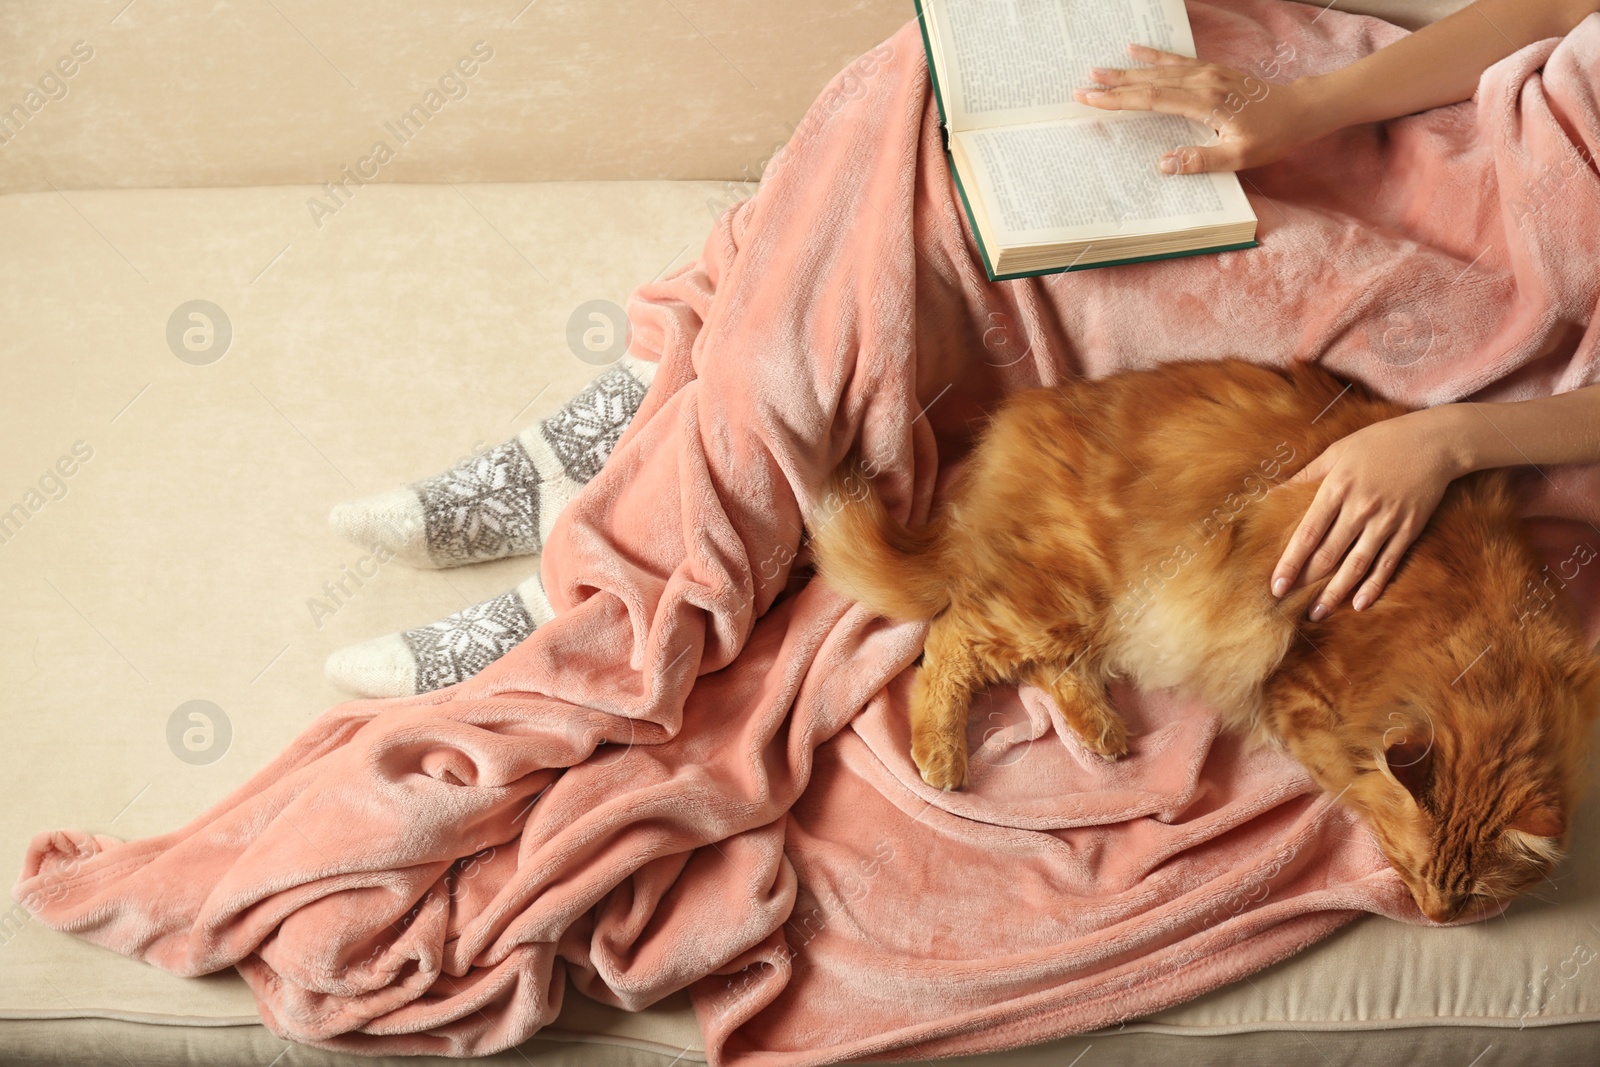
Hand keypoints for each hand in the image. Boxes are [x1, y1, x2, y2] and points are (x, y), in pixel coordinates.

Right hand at [1072, 44, 1330, 173]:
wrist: (1301, 109)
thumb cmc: (1272, 135)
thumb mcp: (1239, 156)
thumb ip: (1201, 160)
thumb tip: (1164, 164)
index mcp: (1205, 103)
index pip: (1153, 100)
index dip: (1120, 100)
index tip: (1092, 99)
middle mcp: (1203, 82)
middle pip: (1150, 81)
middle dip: (1115, 84)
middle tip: (1083, 86)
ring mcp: (1208, 73)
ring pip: (1160, 69)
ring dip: (1127, 70)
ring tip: (1099, 69)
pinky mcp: (1212, 70)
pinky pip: (1177, 60)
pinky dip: (1154, 56)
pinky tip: (1136, 51)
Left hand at [1270, 410, 1467, 619]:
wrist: (1434, 441)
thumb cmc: (1378, 443)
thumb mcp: (1337, 450)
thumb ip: (1306, 475)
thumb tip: (1273, 493)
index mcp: (1337, 488)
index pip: (1307, 534)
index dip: (1290, 563)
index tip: (1275, 586)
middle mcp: (1360, 509)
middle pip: (1328, 555)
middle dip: (1306, 584)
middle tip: (1287, 606)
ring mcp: (1387, 522)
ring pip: (1356, 565)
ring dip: (1335, 593)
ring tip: (1317, 614)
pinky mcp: (1409, 530)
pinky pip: (1388, 563)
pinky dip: (1374, 586)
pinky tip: (1358, 604)